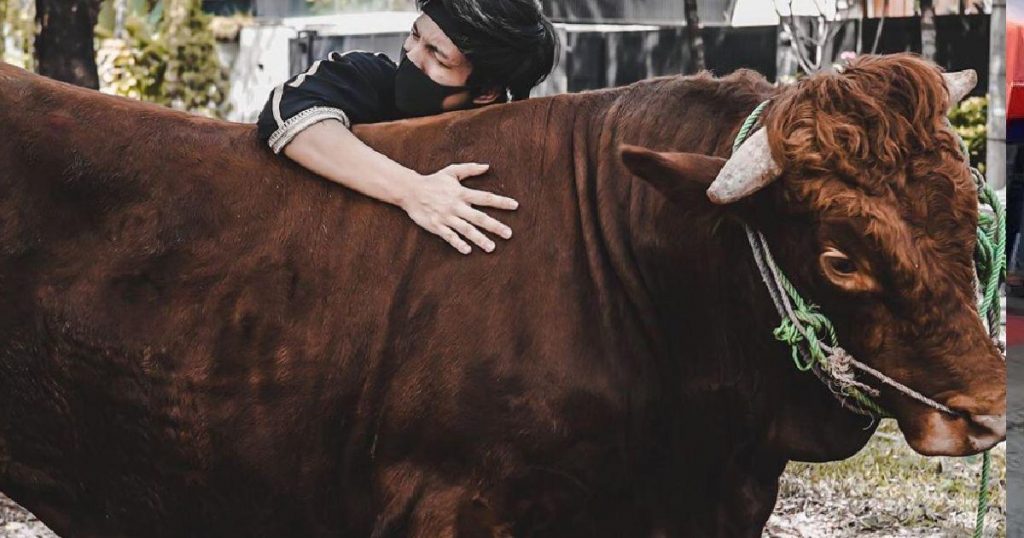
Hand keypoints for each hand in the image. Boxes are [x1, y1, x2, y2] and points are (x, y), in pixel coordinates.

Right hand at [400, 163, 518, 253]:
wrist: (410, 190)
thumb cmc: (433, 181)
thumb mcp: (451, 171)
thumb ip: (470, 169)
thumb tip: (487, 166)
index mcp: (461, 193)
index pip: (485, 197)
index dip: (501, 202)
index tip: (515, 206)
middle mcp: (456, 206)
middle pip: (479, 217)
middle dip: (495, 226)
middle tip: (509, 234)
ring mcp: (446, 217)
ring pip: (466, 229)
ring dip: (479, 239)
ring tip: (492, 248)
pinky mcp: (436, 226)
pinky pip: (449, 236)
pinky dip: (458, 243)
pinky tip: (468, 250)